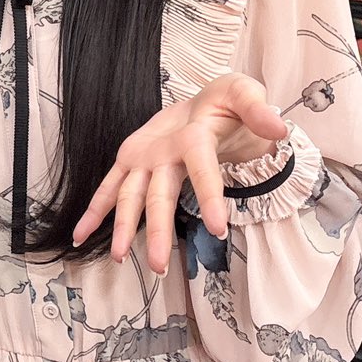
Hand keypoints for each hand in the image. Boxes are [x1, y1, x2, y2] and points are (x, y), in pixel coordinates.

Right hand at [71, 74, 289, 275]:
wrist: (200, 101)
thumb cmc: (225, 103)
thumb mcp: (245, 95)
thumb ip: (258, 109)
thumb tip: (279, 127)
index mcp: (191, 134)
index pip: (201, 167)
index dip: (209, 195)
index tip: (218, 229)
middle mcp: (160, 148)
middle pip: (157, 192)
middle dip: (157, 229)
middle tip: (160, 265)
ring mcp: (141, 157)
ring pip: (130, 196)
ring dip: (123, 227)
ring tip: (120, 259)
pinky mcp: (129, 163)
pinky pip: (109, 189)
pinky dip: (94, 211)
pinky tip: (82, 235)